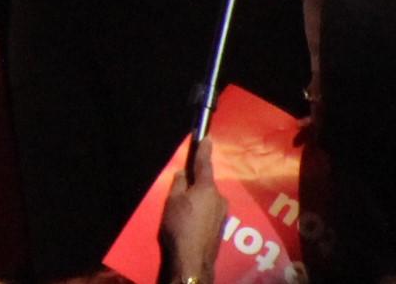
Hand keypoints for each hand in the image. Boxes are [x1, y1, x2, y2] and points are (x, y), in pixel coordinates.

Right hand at [158, 136, 227, 283]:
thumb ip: (178, 184)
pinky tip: (190, 224)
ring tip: (182, 214)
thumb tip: (184, 173)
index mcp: (207, 188)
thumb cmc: (180, 226)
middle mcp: (219, 197)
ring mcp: (223, 213)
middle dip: (194, 186)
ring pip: (207, 199)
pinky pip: (209, 212)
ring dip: (197, 201)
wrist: (193, 258)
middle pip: (205, 185)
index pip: (204, 164)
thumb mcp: (172, 201)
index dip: (204, 150)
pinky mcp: (221, 226)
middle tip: (179, 195)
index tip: (207, 138)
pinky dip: (200, 213)